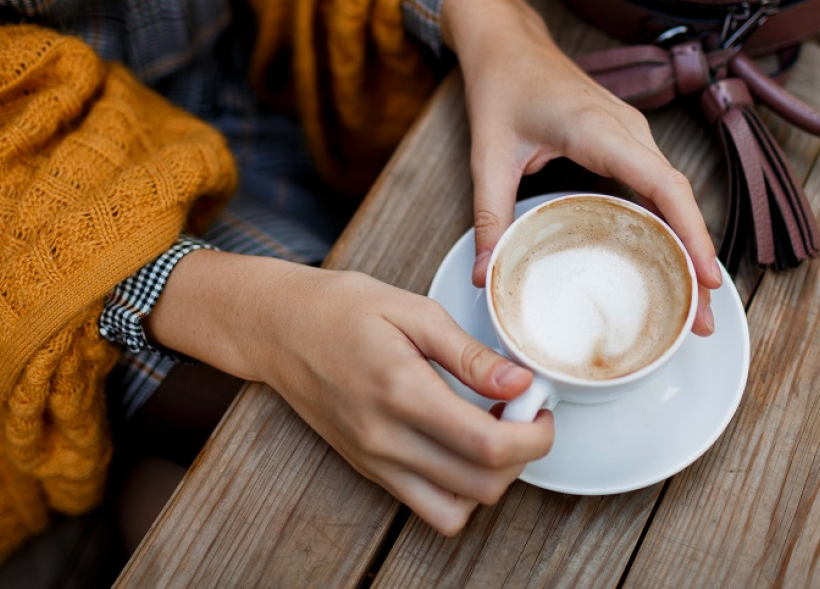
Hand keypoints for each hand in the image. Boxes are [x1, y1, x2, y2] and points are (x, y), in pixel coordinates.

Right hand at [146, 250, 553, 535]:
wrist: (277, 328)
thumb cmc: (341, 308)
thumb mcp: (412, 310)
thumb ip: (469, 353)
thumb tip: (520, 383)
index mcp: (401, 391)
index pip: (488, 444)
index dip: (534, 435)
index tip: (541, 406)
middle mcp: (386, 439)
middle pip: (482, 486)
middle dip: (522, 457)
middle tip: (523, 415)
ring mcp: (375, 461)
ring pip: (456, 510)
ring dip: (491, 480)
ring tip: (492, 432)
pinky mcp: (368, 469)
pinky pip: (427, 507)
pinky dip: (458, 490)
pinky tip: (461, 446)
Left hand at [442, 0, 720, 334]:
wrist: (508, 43)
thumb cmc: (502, 87)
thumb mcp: (488, 155)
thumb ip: (489, 216)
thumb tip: (485, 274)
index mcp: (598, 129)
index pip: (661, 183)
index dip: (690, 232)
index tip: (706, 277)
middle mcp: (628, 130)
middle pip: (678, 199)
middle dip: (697, 258)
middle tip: (702, 320)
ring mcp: (633, 135)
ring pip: (675, 195)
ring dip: (689, 246)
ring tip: (695, 305)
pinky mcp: (628, 143)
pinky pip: (660, 187)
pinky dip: (671, 226)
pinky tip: (672, 264)